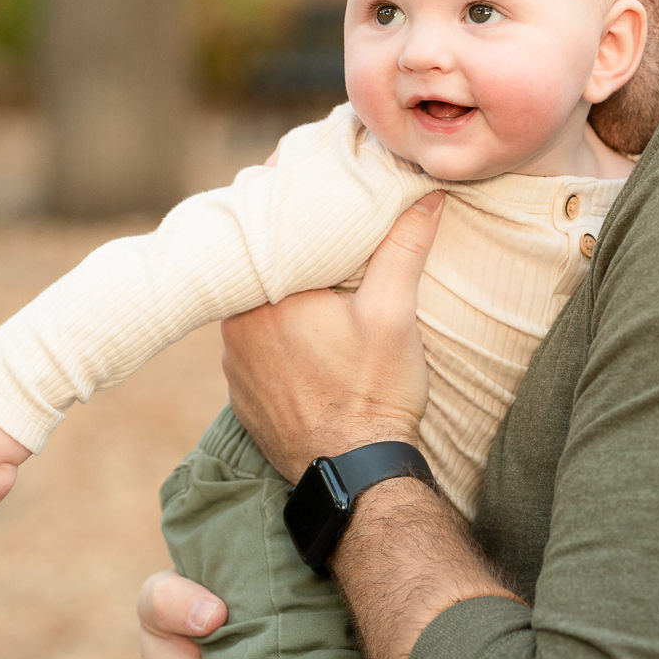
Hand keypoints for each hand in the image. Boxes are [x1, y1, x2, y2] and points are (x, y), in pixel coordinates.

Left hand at [220, 191, 443, 480]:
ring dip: (279, 297)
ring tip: (316, 283)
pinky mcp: (242, 394)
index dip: (287, 202)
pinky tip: (306, 337)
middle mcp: (233, 326)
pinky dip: (274, 336)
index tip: (307, 182)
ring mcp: (233, 364)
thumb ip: (403, 248)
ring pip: (253, 308)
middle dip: (288, 251)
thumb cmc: (373, 394)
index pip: (268, 230)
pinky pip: (253, 347)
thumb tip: (426, 197)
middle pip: (259, 269)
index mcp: (262, 296)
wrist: (354, 476)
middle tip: (321, 230)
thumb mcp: (394, 314)